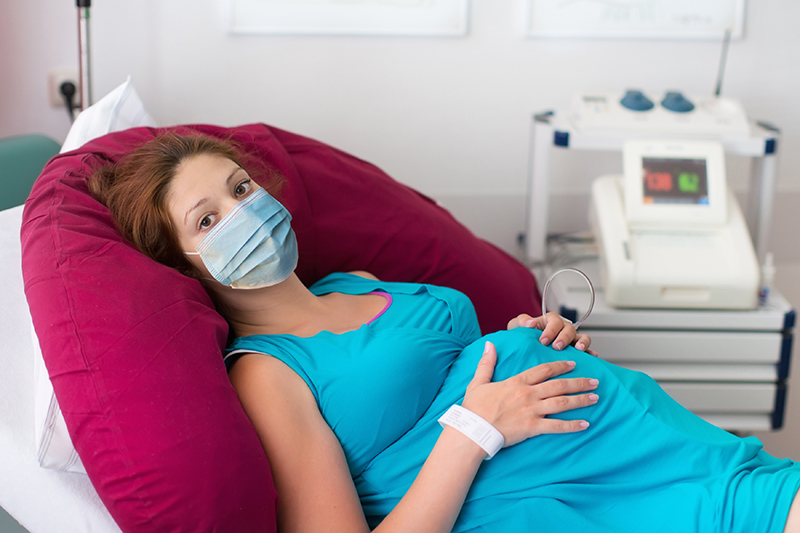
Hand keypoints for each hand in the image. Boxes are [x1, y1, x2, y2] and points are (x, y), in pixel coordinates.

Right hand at [462, 341, 598, 447]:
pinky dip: (572, 425)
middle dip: (579, 382)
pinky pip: (557, 426)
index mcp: (517, 382)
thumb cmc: (474, 408)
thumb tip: (490, 345)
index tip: (573, 363)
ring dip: (581, 400)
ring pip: (562, 402)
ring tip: (595, 397)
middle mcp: (528, 394)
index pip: (543, 370)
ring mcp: (532, 411)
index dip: (560, 366)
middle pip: (559, 385)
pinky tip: (585, 424)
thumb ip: (487, 363)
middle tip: (595, 381)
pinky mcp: (532, 427)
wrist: (473, 430)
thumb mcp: (478, 382)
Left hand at [507, 312, 598, 355]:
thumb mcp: (516, 326)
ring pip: (582, 337)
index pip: (554, 321)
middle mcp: (563, 328)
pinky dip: (590, 352)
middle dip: (563, 338)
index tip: (542, 341)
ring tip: (578, 349)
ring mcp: (571, 339)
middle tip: (556, 347)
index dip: (550, 330)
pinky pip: (587, 350)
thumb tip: (530, 323)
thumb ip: (522, 321)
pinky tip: (592, 357)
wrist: (525, 349)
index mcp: (550, 320)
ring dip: (581, 343)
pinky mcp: (576, 350)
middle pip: (569, 329)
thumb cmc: (522, 335)